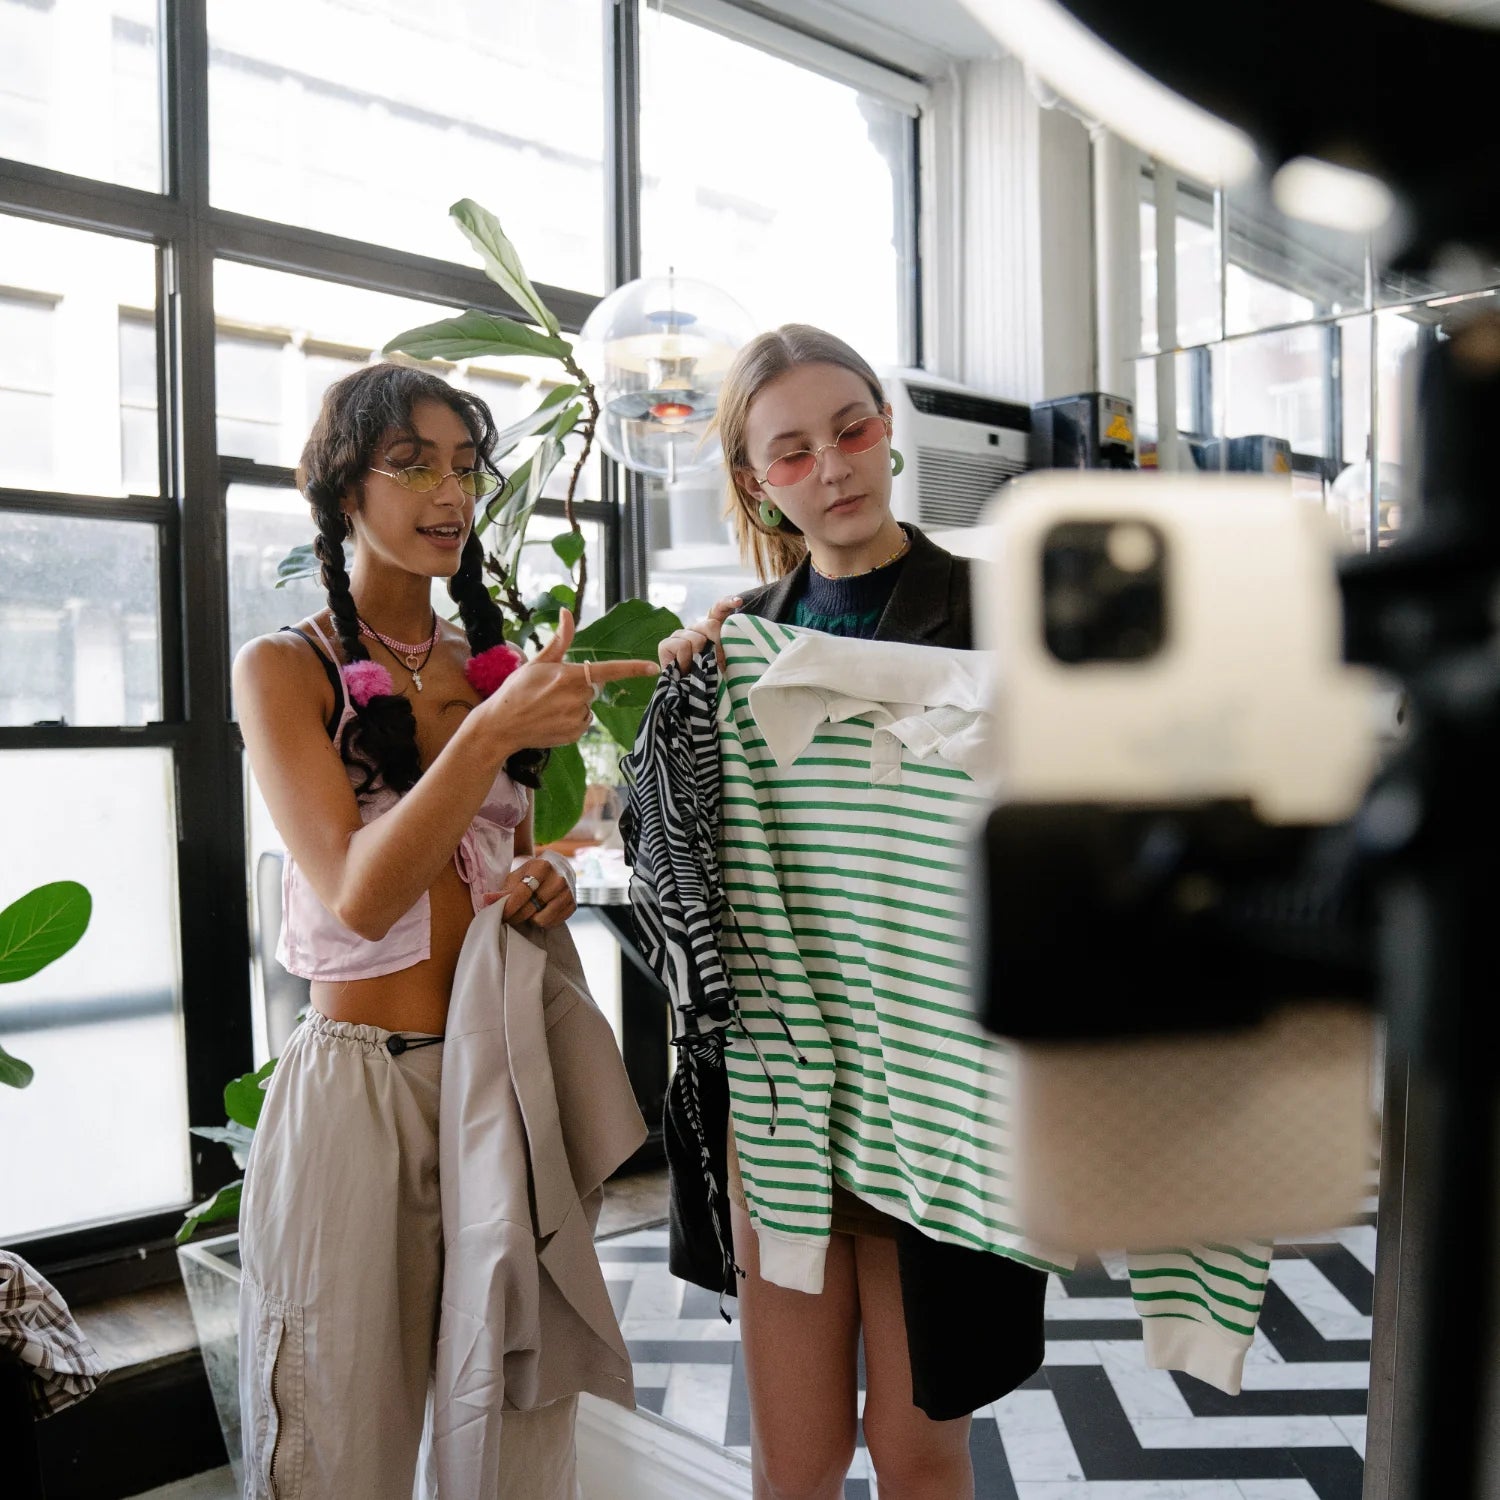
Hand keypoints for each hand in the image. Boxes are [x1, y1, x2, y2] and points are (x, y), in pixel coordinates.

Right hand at [481, 609, 657, 749]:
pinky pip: (583, 723)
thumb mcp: (537, 661)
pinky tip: (552, 719)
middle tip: (552, 690)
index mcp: (568, 676)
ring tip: (549, 706)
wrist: (500, 726)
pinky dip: (573, 720)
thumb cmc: (517, 689)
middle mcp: (576, 698)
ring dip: (576, 704)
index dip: (632, 668)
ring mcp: (576, 719)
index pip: (608, 670)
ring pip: (589, 706)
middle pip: (594, 687)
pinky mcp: (574, 735)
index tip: (653, 667)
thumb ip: (559, 639)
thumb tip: (566, 611)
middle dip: (580, 685)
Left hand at [483, 856, 576, 928]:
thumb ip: (503, 890)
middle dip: (515, 915)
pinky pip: (552, 923)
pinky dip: (543, 921)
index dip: (508, 907)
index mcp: (542, 866)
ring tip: (527, 911)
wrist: (558, 868)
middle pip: (530, 908)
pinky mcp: (573, 905)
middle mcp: (558, 879)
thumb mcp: (517, 876)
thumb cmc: (533, 873)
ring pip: (541, 919)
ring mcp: (568, 893)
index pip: (521, 893)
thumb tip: (485, 900)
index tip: (500, 914)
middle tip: (509, 916)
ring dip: (530, 919)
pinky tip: (539, 912)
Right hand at [657, 595, 741, 673]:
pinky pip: (682, 646)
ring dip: (700, 657)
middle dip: (716, 646)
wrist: (691, 698)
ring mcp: (679, 635)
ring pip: (696, 638)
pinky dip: (686, 660)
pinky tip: (684, 669)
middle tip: (717, 663)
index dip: (727, 602)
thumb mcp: (724, 662)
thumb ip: (726, 646)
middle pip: (710, 625)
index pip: (718, 608)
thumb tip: (731, 635)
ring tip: (698, 669)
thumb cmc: (710, 680)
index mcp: (709, 629)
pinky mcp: (665, 644)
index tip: (738, 601)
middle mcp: (694, 628)